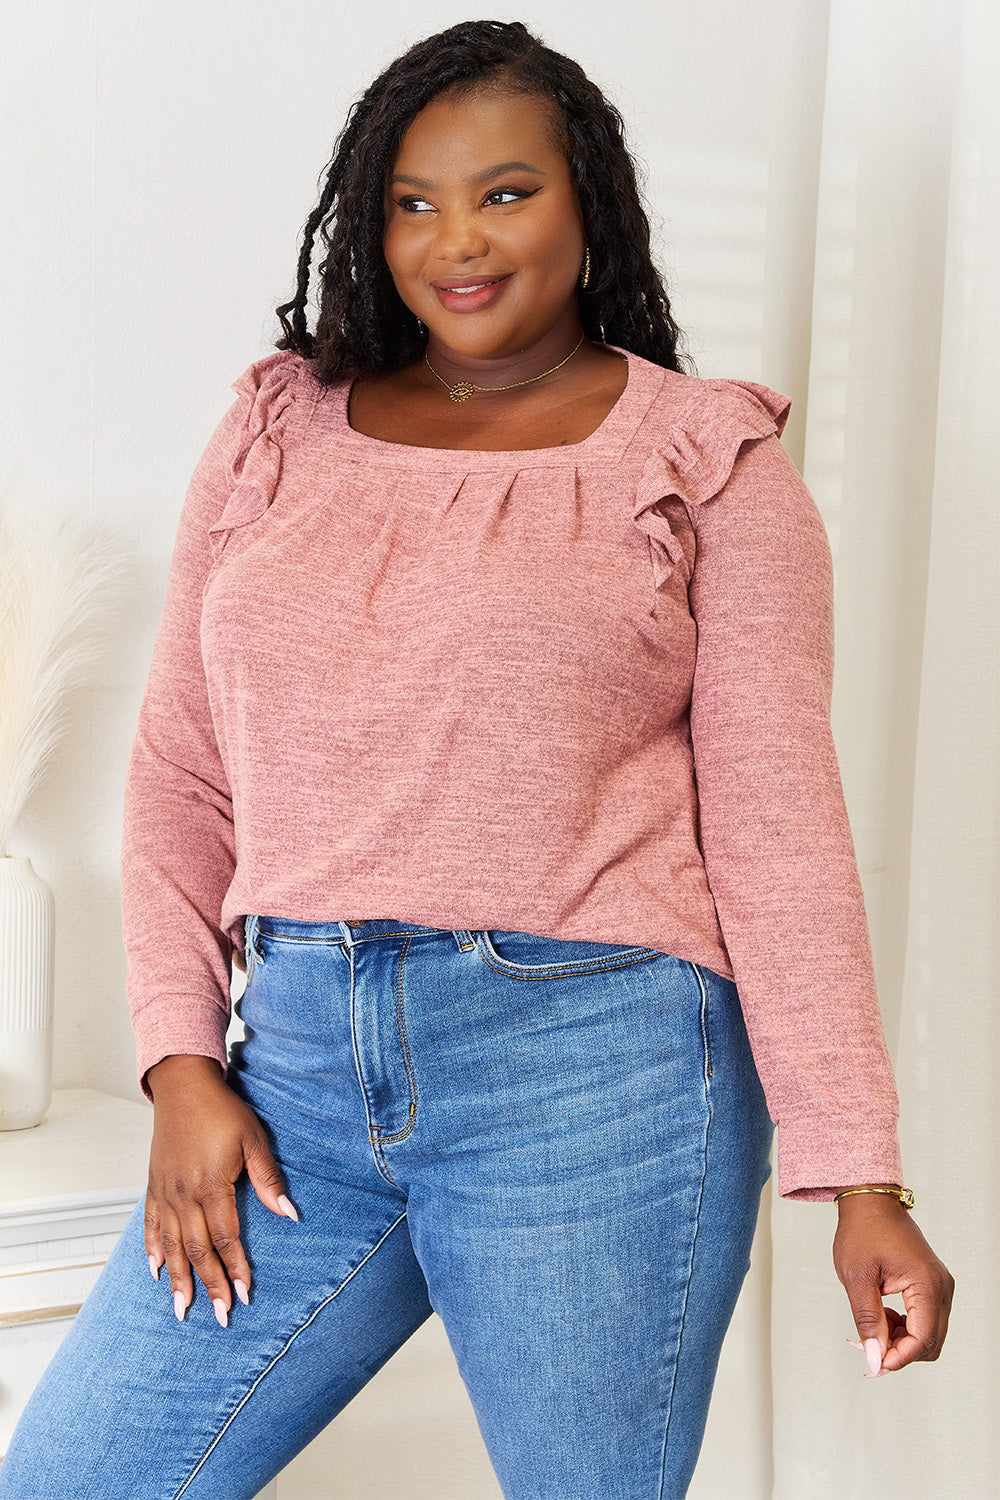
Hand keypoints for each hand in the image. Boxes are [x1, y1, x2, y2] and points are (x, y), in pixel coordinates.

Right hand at [144, 1055, 297, 1325]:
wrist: (184, 1086)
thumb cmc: (222, 1110)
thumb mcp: (254, 1140)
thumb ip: (268, 1180)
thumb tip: (290, 1214)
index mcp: (212, 1186)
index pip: (226, 1238)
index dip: (235, 1268)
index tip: (245, 1295)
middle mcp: (184, 1195)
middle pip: (197, 1250)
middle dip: (209, 1285)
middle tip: (220, 1316)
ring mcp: (166, 1192)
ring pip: (170, 1245)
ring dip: (178, 1279)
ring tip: (182, 1309)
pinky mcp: (154, 1185)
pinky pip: (150, 1225)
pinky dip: (152, 1250)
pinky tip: (156, 1271)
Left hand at [832, 1187, 953, 1374]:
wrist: (870, 1203)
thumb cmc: (862, 1232)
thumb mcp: (857, 1278)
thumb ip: (868, 1320)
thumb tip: (875, 1358)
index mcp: (927, 1283)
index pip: (922, 1339)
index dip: (898, 1358)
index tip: (872, 1364)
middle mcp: (941, 1286)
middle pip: (930, 1343)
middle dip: (900, 1352)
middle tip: (867, 1347)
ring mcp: (940, 1285)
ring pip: (929, 1334)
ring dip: (901, 1341)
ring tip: (871, 1328)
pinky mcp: (933, 1285)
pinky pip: (926, 1320)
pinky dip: (905, 1328)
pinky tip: (882, 1318)